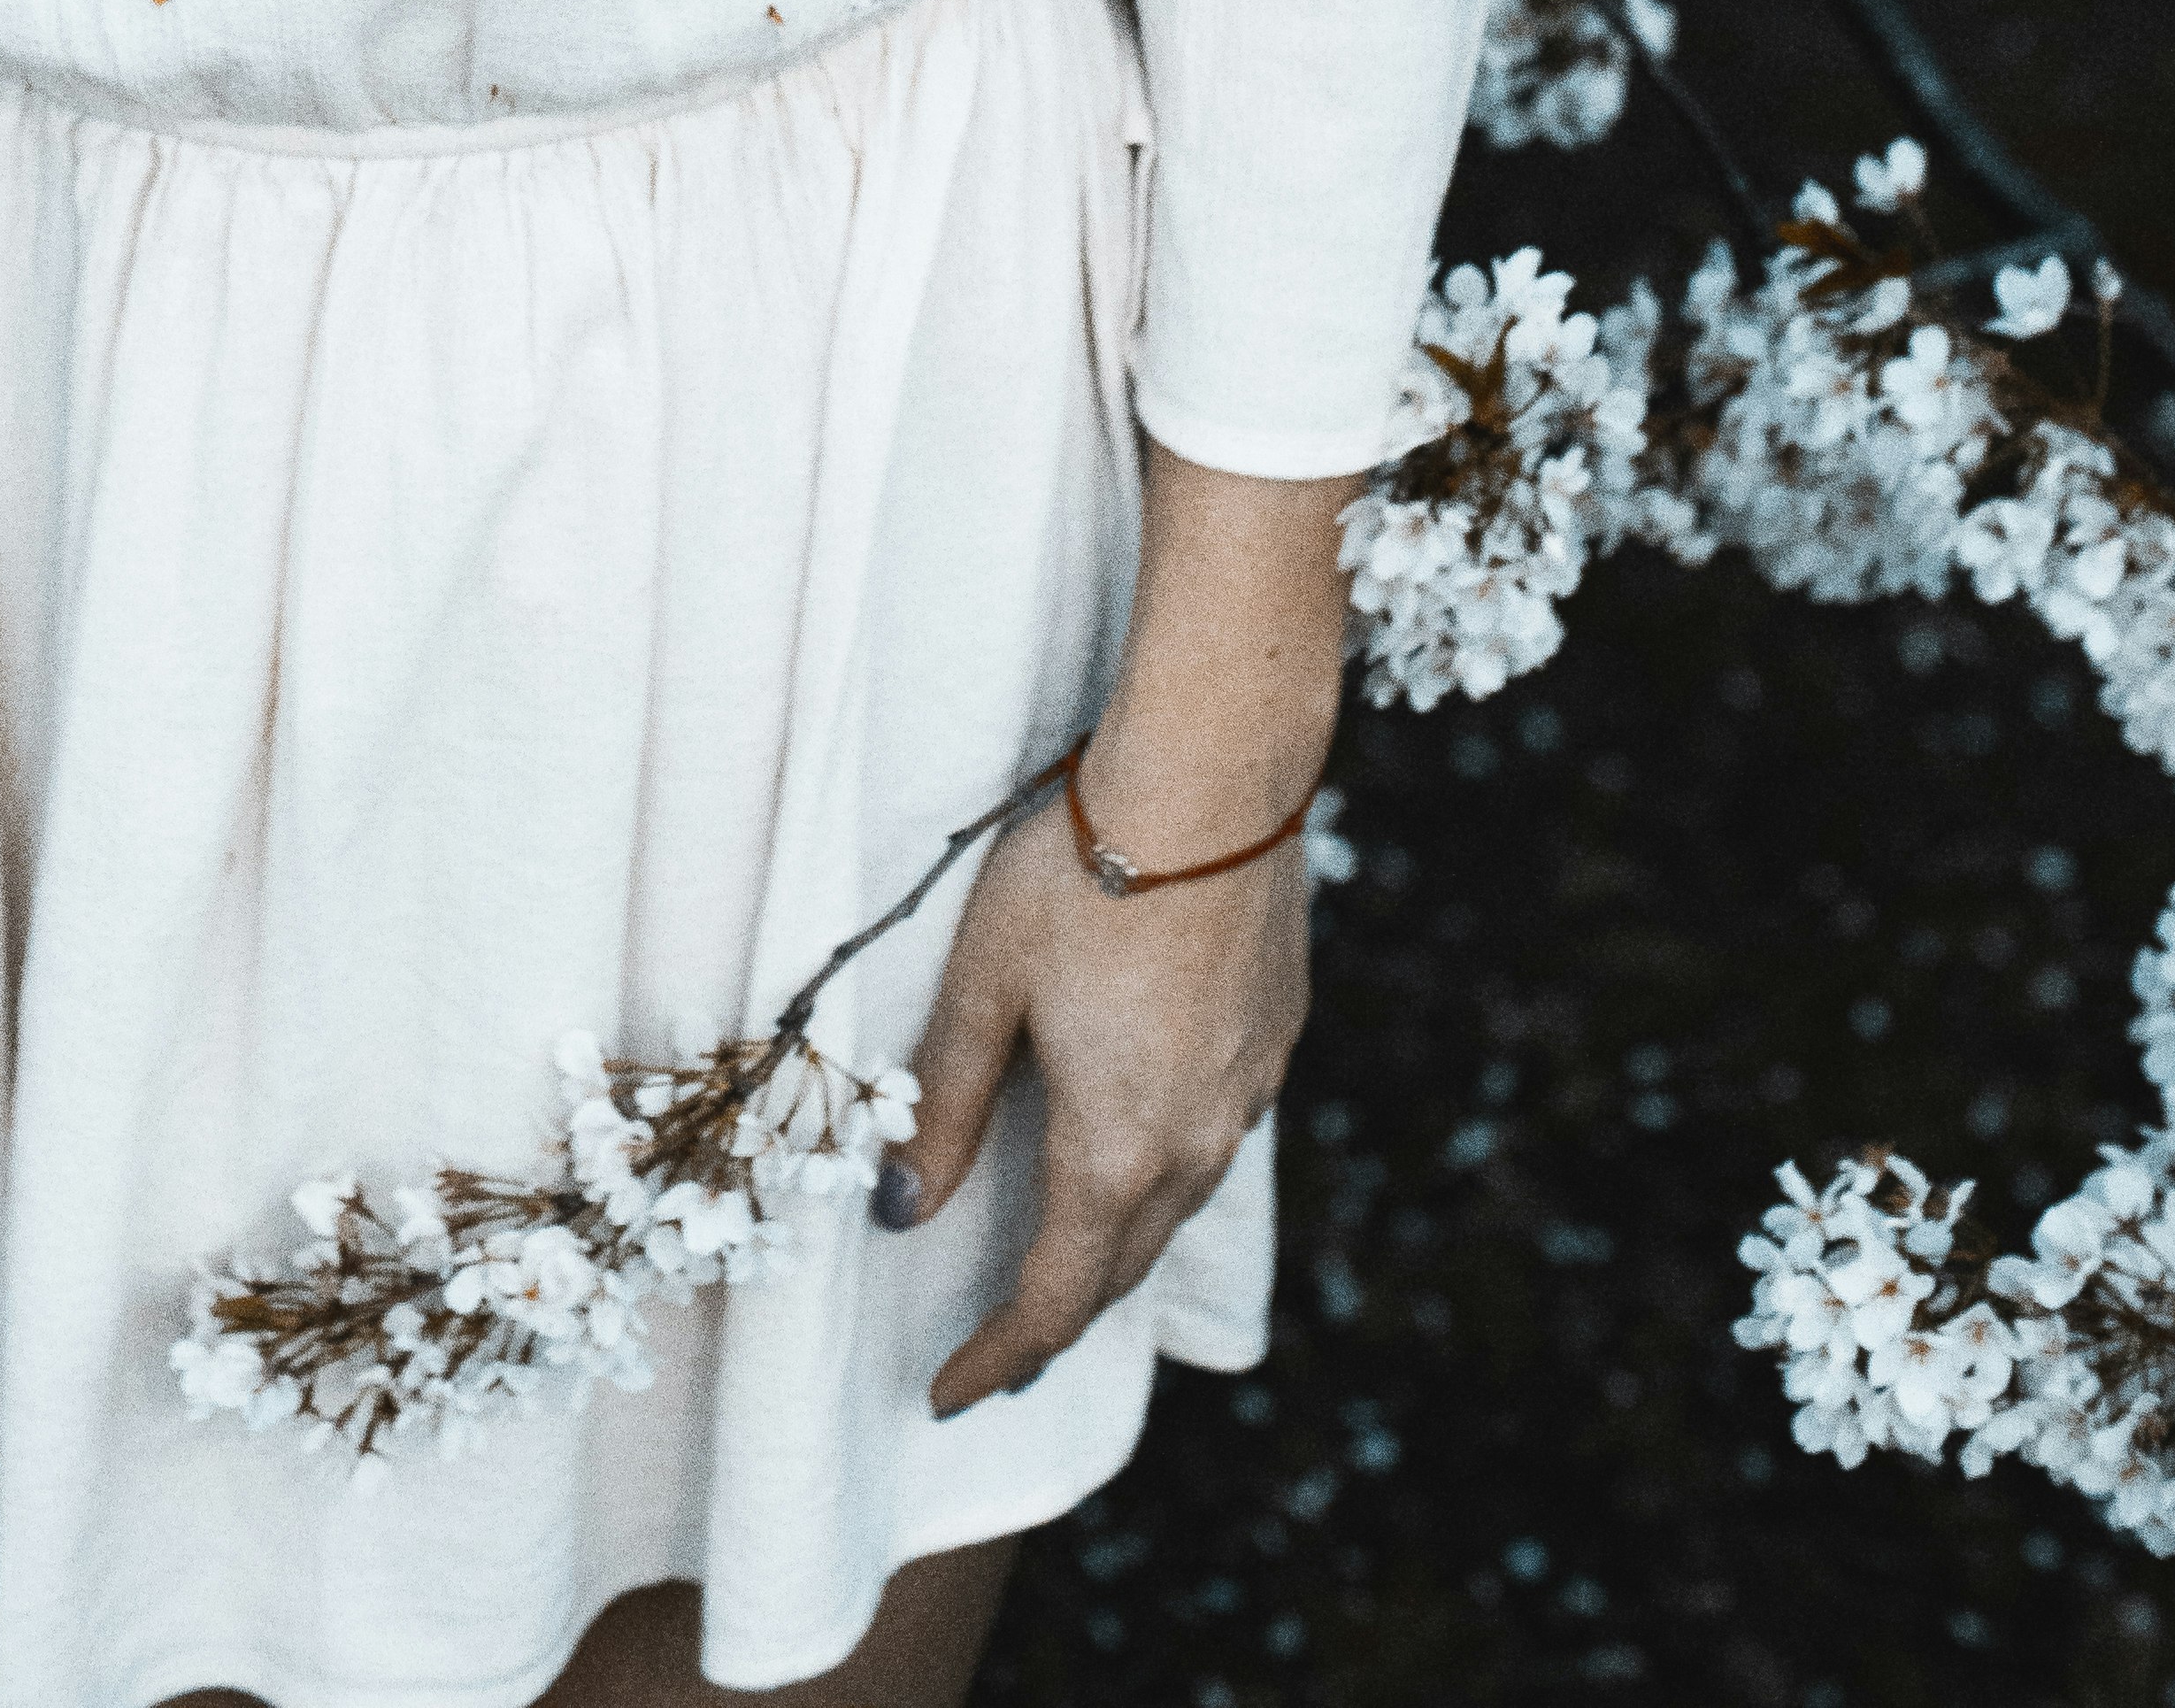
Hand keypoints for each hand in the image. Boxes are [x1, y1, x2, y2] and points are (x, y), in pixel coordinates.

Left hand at [883, 785, 1308, 1415]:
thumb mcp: (984, 983)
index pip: (1053, 1299)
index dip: (998, 1357)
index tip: (949, 1394)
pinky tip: (1140, 1145)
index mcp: (1115, 1148)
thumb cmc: (1081, 872)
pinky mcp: (1273, 1040)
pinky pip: (1214, 1140)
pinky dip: (1164, 1175)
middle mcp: (1195, 1144)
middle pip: (1118, 1268)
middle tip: (999, 1351)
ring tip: (1065, 1264)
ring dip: (1113, 1251)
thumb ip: (943, 1103)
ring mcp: (1247, 1095)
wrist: (1216, 781)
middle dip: (1055, 1319)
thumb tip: (901, 1210)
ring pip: (1174, 1210)